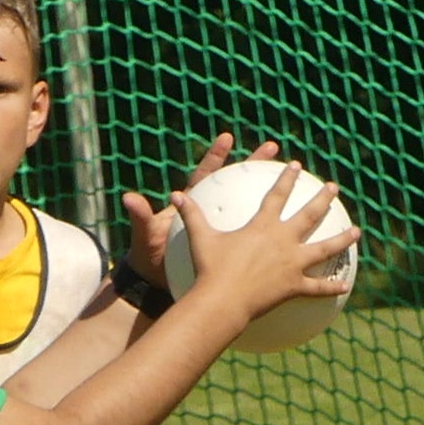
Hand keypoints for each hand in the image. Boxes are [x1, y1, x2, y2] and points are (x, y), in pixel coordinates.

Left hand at [121, 133, 281, 287]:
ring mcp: (223, 230)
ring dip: (274, 196)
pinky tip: (295, 234)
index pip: (205, 176)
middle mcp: (211, 214)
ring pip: (252, 209)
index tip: (227, 138)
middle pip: (236, 183)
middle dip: (254, 164)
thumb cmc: (150, 260)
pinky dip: (273, 236)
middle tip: (273, 147)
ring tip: (296, 182)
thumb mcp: (145, 238)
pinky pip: (255, 240)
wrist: (155, 286)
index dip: (215, 157)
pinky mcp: (231, 249)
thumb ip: (140, 217)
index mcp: (191, 206)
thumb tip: (128, 197)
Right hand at [174, 162, 358, 323]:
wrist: (223, 300)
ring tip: (356, 232)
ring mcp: (292, 263)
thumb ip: (191, 215)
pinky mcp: (294, 286)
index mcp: (263, 225)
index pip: (278, 195)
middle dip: (323, 199)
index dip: (287, 179)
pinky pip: (317, 287)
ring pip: (324, 248)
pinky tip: (345, 285)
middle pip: (309, 215)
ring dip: (342, 239)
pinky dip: (331, 287)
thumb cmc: (210, 269)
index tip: (296, 167)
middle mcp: (283, 240)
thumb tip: (175, 195)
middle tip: (334, 189)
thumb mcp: (199, 238)